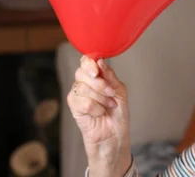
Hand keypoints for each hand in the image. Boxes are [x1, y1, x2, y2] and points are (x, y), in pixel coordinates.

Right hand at [67, 56, 131, 175]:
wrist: (115, 134)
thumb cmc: (118, 113)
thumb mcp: (120, 91)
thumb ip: (110, 76)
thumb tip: (100, 61)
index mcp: (96, 76)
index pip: (86, 61)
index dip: (89, 63)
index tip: (97, 70)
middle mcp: (84, 83)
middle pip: (82, 73)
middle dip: (99, 83)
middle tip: (110, 93)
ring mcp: (78, 95)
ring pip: (83, 88)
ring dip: (101, 98)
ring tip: (109, 105)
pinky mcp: (74, 108)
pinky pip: (83, 102)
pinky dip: (95, 108)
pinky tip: (100, 113)